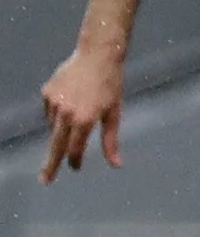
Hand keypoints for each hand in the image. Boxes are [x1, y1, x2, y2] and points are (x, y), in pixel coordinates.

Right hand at [37, 48, 125, 182]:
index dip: (75, 161)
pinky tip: (72, 100)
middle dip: (50, 164)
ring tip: (80, 111)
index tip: (75, 168)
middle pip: (56, 145)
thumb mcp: (114, 113)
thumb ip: (111, 141)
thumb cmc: (111, 85)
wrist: (97, 55)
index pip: (75, 149)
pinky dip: (59, 113)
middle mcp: (65, 114)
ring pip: (55, 126)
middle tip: (45, 181)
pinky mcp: (46, 93)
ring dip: (63, 129)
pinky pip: (50, 111)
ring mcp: (53, 103)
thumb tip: (116, 164)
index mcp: (84, 120)